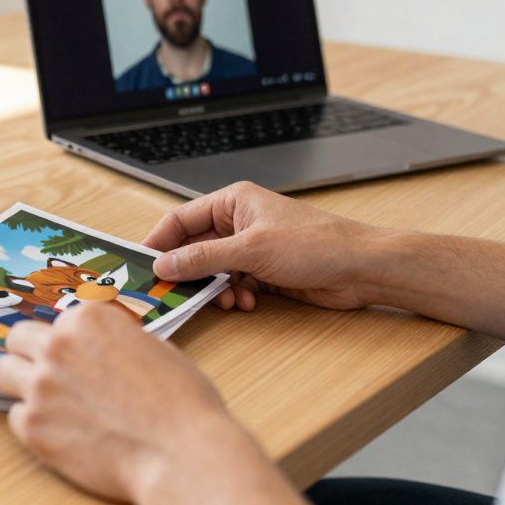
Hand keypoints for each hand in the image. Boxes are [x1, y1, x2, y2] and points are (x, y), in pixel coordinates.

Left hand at [0, 303, 300, 504]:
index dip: (64, 340)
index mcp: (87, 319)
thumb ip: (115, 341)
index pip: (55, 320)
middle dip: (30, 354)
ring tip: (47, 401)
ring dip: (22, 384)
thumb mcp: (154, 348)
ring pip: (4, 372)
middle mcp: (57, 345)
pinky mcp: (33, 427)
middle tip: (48, 373)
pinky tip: (61, 432)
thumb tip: (101, 348)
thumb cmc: (181, 403)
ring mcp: (40, 386)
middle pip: (18, 339)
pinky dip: (33, 424)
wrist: (182, 453)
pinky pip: (15, 417)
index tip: (72, 355)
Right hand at [145, 181, 386, 311]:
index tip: (143, 265)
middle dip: (188, 272)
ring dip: (215, 288)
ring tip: (226, 299)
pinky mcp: (264, 271)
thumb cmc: (315, 244)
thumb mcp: (251, 250)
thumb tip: (165, 264)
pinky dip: (235, 295)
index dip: (160, 241)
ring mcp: (251, 248)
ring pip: (213, 270)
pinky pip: (233, 284)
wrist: (361, 268)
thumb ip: (204, 258)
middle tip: (175, 292)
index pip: (181, 219)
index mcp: (232, 202)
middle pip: (194, 248)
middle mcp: (238, 222)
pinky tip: (247, 302)